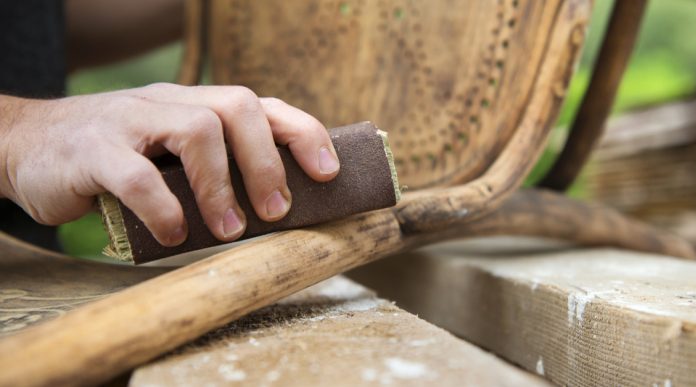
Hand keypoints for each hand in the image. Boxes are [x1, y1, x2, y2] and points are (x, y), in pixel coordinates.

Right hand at [0, 83, 339, 245]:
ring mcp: (129, 120)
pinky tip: (175, 234)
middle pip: (236, 108)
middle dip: (267, 162)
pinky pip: (136, 175)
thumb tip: (276, 209)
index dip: (301, 133)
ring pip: (194, 130)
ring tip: (231, 229)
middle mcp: (167, 102)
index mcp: (194, 104)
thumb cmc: (115, 159)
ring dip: (222, 186)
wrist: (26, 145)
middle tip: (278, 211)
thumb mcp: (168, 156)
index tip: (328, 173)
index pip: (260, 105)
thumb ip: (211, 171)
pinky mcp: (91, 150)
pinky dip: (165, 208)